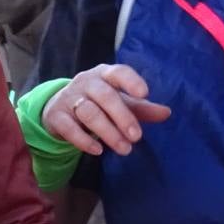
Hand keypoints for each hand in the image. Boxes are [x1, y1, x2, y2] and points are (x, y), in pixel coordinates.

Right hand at [43, 64, 171, 156]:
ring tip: (124, 149)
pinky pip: (69, 128)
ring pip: (89, 113)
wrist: (59, 108)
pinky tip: (98, 151)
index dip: (131, 81)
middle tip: (137, 137)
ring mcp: (69, 98)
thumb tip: (167, 113)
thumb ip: (141, 108)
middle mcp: (86, 82)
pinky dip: (83, 140)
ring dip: (108, 132)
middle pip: (105, 96)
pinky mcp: (56, 116)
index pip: (118, 72)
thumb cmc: (98, 102)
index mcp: (104, 74)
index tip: (144, 93)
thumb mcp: (119, 102)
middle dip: (123, 117)